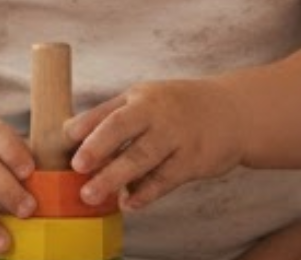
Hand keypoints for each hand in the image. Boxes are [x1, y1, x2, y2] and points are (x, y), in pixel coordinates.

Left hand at [68, 78, 242, 210]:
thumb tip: (70, 134)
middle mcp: (157, 114)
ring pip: (143, 158)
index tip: (66, 138)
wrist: (233, 112)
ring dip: (115, 177)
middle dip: (98, 148)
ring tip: (92, 194)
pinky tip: (129, 202)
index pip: (108, 111)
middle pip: (123, 129)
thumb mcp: (145, 100)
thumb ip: (110, 116)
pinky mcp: (194, 161)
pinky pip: (166, 179)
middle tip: (77, 167)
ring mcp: (177, 137)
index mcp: (140, 98)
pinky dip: (146, 192)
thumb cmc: (177, 108)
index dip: (87, 125)